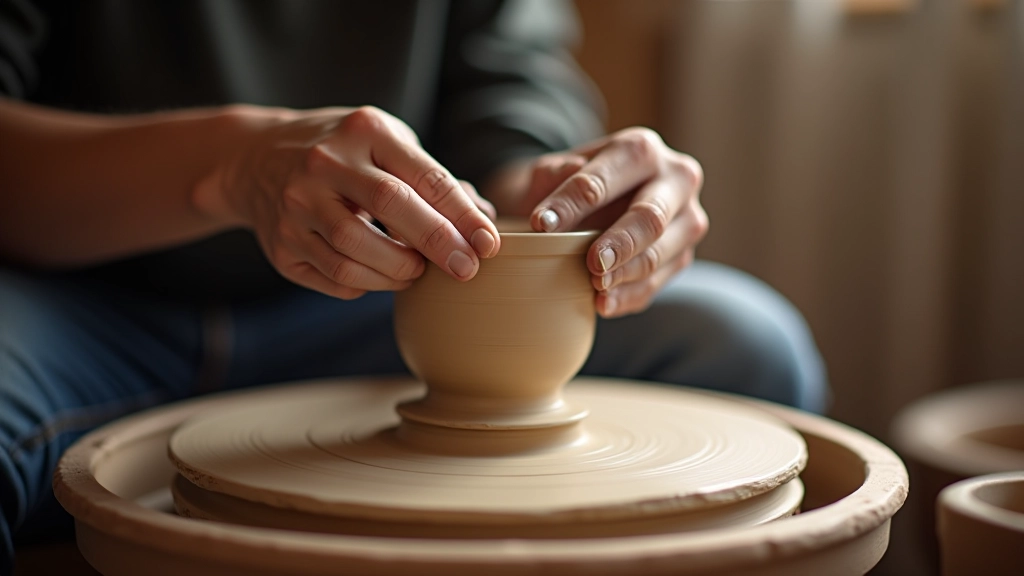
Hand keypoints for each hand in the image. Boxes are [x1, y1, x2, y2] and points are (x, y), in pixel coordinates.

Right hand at [197, 105, 499, 299]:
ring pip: (356, 251)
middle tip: (467, 269)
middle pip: (390, 206)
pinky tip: (379, 276)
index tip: (488, 243)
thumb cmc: (345, 154)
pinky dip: (367, 285)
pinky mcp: (280, 244)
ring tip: (417, 272)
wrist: (255, 158)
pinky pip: (334, 277)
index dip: (461, 214)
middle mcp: (325, 163)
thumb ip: (434, 179)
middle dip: (437, 243)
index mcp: (363, 131)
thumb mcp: (386, 145)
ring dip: (399, 271)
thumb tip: (485, 218)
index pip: (423, 175)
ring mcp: (296, 204)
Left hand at [525, 128, 706, 317]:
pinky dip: (628, 295)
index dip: (573, 202)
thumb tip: (568, 172)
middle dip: (620, 242)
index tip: (540, 225)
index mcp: (641, 149)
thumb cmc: (570, 187)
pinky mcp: (683, 255)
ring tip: (595, 284)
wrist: (590, 207)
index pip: (607, 176)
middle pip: (651, 216)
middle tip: (591, 262)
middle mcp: (675, 180)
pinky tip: (603, 304)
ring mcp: (686, 219)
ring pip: (660, 253)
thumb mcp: (551, 173)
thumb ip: (552, 172)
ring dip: (625, 274)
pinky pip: (658, 282)